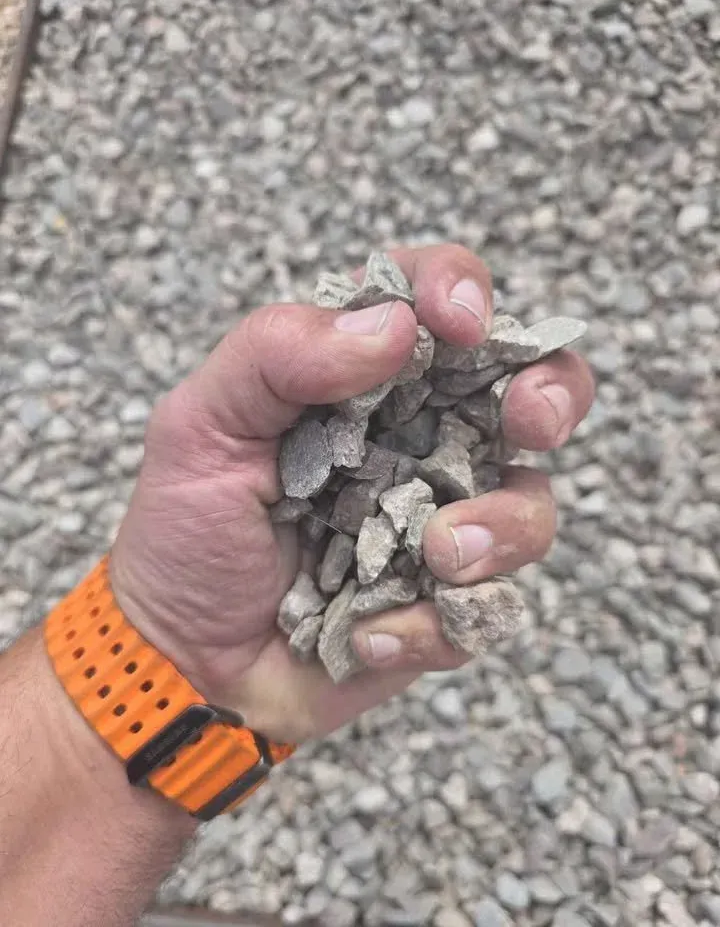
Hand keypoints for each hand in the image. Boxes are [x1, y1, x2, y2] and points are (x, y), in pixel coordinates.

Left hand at [110, 244, 593, 744]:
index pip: (434, 303)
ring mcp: (440, 522)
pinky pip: (487, 606)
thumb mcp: (201, 426)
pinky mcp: (446, 604)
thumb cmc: (188, 532)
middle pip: (531, 388)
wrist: (186, 661)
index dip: (462, 290)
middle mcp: (418, 441)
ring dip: (498, 528)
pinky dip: (430, 622)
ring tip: (435, 558)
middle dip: (550, 394)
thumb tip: (396, 323)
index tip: (458, 321)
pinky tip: (366, 633)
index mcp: (361, 382)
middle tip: (527, 421)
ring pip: (531, 504)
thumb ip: (278, 352)